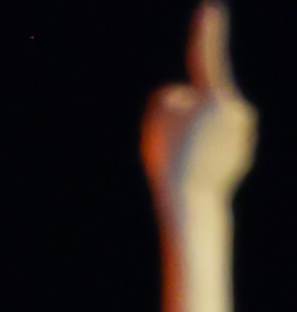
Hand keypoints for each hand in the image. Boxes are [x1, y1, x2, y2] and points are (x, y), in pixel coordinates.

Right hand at [144, 5, 256, 215]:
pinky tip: (198, 171)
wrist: (191, 204)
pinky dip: (203, 155)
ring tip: (186, 161)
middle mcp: (239, 111)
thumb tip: (185, 99)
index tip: (210, 9)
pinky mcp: (241, 157)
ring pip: (206, 128)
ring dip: (192, 139)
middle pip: (197, 103)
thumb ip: (169, 94)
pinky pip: (213, 148)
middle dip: (183, 119)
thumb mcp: (156, 114)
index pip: (207, 57)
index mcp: (219, 94)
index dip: (206, 32)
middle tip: (176, 147)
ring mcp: (244, 135)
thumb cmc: (172, 158)